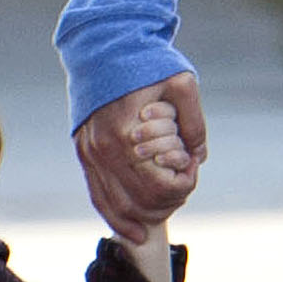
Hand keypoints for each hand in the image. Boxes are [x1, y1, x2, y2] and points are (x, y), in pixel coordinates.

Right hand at [76, 75, 205, 244]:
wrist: (104, 47)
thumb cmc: (146, 63)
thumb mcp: (182, 83)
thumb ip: (194, 123)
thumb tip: (197, 157)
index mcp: (130, 133)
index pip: (161, 184)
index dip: (184, 183)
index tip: (192, 165)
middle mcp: (105, 149)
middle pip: (142, 201)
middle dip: (170, 200)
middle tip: (184, 182)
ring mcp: (91, 153)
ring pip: (119, 207)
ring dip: (148, 215)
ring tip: (167, 205)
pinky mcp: (84, 153)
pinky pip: (98, 197)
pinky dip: (117, 219)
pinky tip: (135, 234)